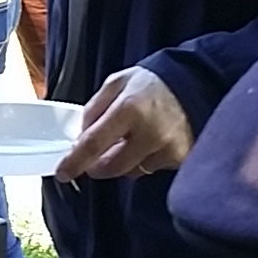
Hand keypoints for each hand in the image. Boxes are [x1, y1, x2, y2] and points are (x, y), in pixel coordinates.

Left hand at [54, 67, 194, 182]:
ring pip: (130, 171)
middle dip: (96, 164)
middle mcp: (150, 133)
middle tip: (95, 153)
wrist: (195, 85)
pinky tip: (150, 141)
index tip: (62, 173)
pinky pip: (149, 169)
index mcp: (129, 108)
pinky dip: (143, 160)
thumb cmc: (150, 84)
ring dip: (122, 161)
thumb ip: (94, 109)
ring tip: (131, 137)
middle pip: (111, 166)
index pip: (94, 143)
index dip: (75, 161)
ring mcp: (167, 149)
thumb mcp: (116, 84)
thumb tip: (78, 137)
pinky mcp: (180, 159)